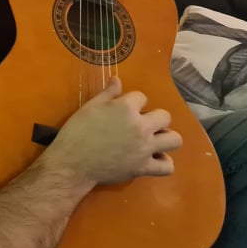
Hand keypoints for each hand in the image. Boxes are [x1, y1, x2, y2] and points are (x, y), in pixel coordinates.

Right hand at [44, 77, 181, 186]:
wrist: (72, 162)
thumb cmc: (77, 131)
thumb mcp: (90, 108)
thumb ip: (108, 94)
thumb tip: (118, 80)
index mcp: (126, 108)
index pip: (142, 97)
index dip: (133, 102)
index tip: (123, 110)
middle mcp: (140, 126)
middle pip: (164, 116)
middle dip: (154, 117)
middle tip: (141, 124)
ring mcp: (144, 148)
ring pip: (174, 139)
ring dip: (166, 137)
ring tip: (154, 139)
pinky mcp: (143, 167)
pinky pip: (167, 166)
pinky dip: (163, 163)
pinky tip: (154, 159)